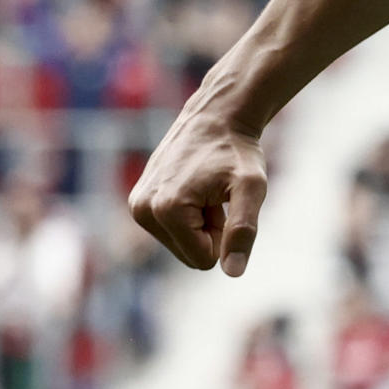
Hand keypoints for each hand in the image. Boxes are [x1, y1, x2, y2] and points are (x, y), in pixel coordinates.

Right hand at [129, 107, 268, 276]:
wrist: (218, 116)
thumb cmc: (238, 150)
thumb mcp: (252, 188)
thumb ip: (243, 230)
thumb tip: (232, 272)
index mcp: (166, 210)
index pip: (201, 260)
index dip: (223, 236)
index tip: (225, 202)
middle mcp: (141, 210)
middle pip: (188, 254)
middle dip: (209, 231)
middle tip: (217, 196)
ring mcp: (136, 205)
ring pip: (180, 242)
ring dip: (200, 222)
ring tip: (207, 190)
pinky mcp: (138, 201)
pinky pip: (170, 228)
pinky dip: (188, 214)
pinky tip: (196, 187)